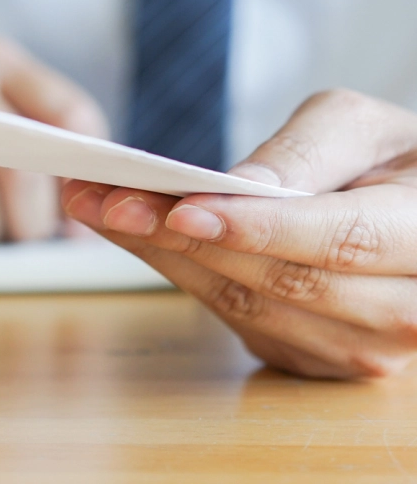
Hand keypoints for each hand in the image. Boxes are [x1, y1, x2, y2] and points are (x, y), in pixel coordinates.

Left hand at [62, 89, 416, 378]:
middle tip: (101, 196)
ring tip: (97, 207)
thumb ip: (308, 151)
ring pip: (248, 309)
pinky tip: (137, 237)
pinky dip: (180, 275)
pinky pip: (236, 321)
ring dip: (163, 258)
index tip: (180, 207)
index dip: (256, 228)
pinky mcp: (312, 357)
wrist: (407, 209)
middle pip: (279, 283)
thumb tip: (241, 186)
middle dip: (179, 238)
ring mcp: (361, 349)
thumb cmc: (387, 157)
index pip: (340, 242)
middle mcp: (405, 311)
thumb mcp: (360, 127)